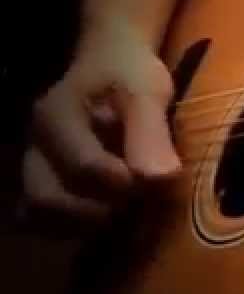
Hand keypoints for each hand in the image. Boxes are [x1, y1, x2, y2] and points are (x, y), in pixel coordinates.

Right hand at [20, 35, 181, 229]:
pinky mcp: (43, 184)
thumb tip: (160, 179)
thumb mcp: (145, 91)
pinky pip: (42, 221)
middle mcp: (35, 147)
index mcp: (54, 118)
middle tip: (139, 201)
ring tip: (125, 211)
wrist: (112, 65)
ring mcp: (34, 168)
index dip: (123, 183)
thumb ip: (149, 133)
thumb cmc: (129, 75)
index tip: (157, 182)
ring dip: (84, 224)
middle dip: (98, 210)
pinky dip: (73, 228)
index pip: (82, 167)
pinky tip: (109, 219)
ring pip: (38, 215)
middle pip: (46, 199)